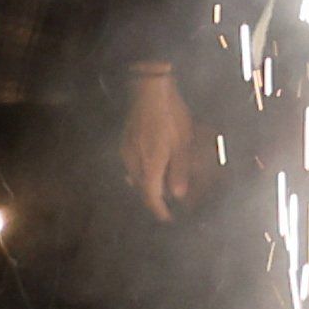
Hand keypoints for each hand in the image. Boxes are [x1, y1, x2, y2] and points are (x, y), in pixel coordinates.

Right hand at [122, 69, 206, 222]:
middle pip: (142, 188)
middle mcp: (133, 162)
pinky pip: (132, 164)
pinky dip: (143, 170)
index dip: (159, 210)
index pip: (151, 197)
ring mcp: (126, 151)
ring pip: (136, 177)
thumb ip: (180, 170)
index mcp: (149, 165)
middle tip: (169, 203)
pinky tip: (152, 165)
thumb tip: (177, 195)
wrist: (150, 90)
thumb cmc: (171, 115)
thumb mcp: (183, 143)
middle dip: (155, 197)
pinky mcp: (125, 141)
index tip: (167, 218)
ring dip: (149, 183)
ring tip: (163, 185)